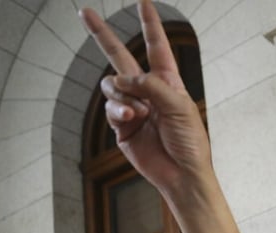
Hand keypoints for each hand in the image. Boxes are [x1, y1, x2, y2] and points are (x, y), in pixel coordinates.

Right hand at [79, 1, 211, 198]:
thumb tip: (121, 80)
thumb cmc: (190, 141)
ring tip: (138, 111)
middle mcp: (148, 91)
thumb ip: (151, 86)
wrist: (182, 174)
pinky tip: (132, 117)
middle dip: (102, 35)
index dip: (149, 24)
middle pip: (120, 57)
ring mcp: (133, 107)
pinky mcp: (122, 126)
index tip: (142, 2)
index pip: (156, 46)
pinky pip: (112, 108)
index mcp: (168, 82)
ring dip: (122, 94)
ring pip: (112, 85)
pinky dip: (120, 110)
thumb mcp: (179, 106)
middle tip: (85, 12)